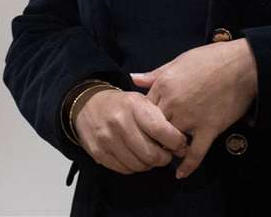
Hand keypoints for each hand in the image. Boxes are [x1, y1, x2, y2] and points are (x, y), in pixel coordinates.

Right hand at [73, 87, 188, 174]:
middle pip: (152, 155)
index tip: (178, 143)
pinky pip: (125, 169)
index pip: (163, 131)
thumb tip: (183, 146)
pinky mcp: (99, 152)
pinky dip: (134, 166)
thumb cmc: (122, 105)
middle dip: (164, 158)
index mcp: (134, 106)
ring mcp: (107, 139)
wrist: (87, 104)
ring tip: (148, 153)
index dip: (176, 142)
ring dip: (149, 163)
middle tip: (164, 153)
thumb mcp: (142, 101)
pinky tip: (134, 156)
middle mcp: (119, 122)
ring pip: (140, 165)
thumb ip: (163, 120)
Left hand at [130, 39, 257, 178]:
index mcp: (164, 85)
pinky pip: (195, 153)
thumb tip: (133, 79)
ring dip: (168, 148)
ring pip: (171, 141)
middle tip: (153, 143)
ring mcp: (191, 118)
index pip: (144, 109)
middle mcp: (173, 103)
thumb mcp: (178, 61)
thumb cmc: (210, 59)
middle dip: (152, 135)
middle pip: (153, 127)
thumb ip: (155, 74)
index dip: (143, 118)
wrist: (241, 66)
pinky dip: (188, 166)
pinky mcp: (209, 129)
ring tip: (166, 153)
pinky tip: (180, 174)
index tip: (144, 125)